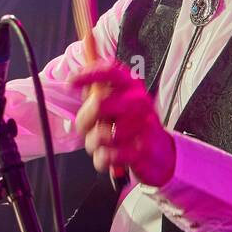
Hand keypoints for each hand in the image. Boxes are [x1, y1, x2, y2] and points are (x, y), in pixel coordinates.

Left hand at [71, 61, 175, 186]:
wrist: (161, 153)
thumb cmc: (132, 126)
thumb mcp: (120, 103)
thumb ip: (99, 93)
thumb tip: (77, 82)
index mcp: (133, 87)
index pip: (111, 72)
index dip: (88, 74)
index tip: (70, 83)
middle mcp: (140, 102)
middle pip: (99, 105)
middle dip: (84, 120)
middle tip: (85, 128)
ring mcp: (143, 126)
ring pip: (99, 136)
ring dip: (93, 144)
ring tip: (103, 144)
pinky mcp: (141, 151)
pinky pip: (106, 156)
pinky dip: (102, 159)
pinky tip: (111, 155)